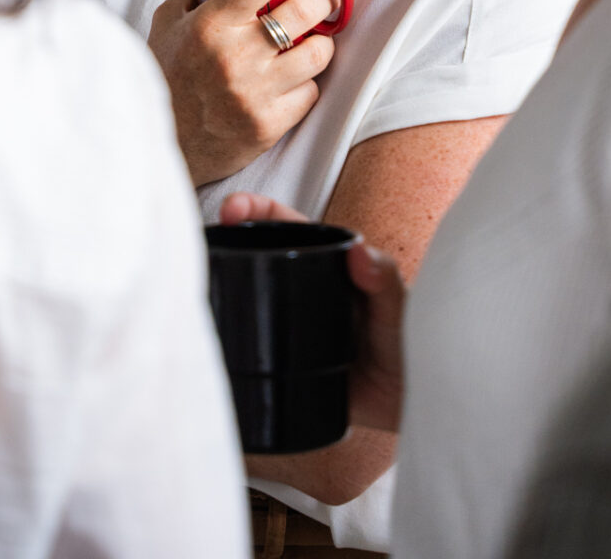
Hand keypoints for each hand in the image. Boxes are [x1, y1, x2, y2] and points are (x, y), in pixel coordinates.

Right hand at [147, 0, 338, 187]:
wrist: (162, 145)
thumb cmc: (166, 77)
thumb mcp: (167, 23)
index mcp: (210, 25)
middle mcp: (235, 56)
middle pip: (303, 11)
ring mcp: (254, 93)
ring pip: (317, 54)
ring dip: (322, 41)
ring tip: (314, 37)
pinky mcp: (268, 125)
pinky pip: (310, 93)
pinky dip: (307, 82)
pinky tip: (293, 78)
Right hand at [220, 192, 404, 434]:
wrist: (411, 403)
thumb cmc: (412, 345)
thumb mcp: (399, 308)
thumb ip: (384, 280)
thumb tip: (359, 252)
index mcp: (332, 265)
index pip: (289, 228)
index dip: (258, 212)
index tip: (234, 207)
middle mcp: (308, 289)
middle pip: (261, 255)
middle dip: (230, 239)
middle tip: (208, 234)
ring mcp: (294, 323)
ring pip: (253, 296)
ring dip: (226, 283)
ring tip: (198, 276)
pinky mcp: (287, 361)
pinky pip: (255, 344)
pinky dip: (232, 335)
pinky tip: (213, 333)